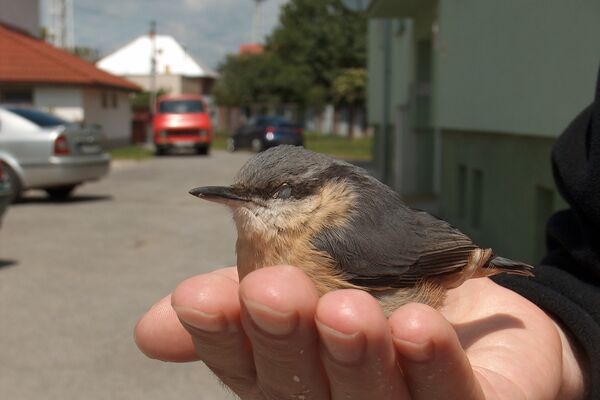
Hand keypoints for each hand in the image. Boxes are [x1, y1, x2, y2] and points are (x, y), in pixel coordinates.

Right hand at [135, 266, 585, 398]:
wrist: (464, 297)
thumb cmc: (373, 287)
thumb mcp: (299, 282)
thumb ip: (237, 301)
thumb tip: (149, 328)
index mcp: (292, 376)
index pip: (245, 367)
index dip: (221, 334)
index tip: (199, 296)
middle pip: (301, 388)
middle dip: (285, 340)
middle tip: (273, 290)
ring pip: (370, 398)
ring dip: (355, 357)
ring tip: (347, 310)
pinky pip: (451, 396)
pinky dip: (434, 363)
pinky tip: (418, 326)